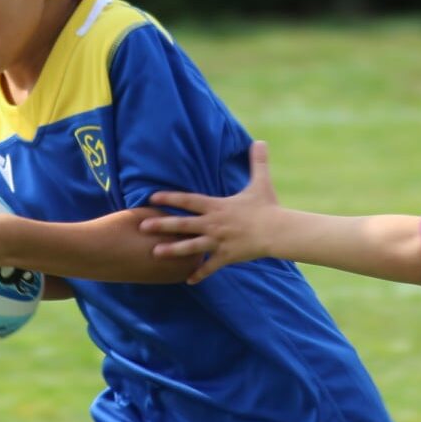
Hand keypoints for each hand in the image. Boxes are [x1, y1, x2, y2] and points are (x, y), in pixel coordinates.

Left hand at [141, 140, 281, 283]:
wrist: (278, 231)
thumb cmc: (268, 207)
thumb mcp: (261, 183)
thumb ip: (258, 162)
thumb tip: (261, 141)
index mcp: (217, 206)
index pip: (189, 200)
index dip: (170, 197)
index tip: (152, 197)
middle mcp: (214, 224)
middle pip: (183, 224)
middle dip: (162, 225)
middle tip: (142, 226)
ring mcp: (219, 241)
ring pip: (191, 247)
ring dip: (173, 250)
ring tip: (155, 253)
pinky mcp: (227, 256)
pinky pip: (210, 266)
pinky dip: (200, 274)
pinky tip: (188, 281)